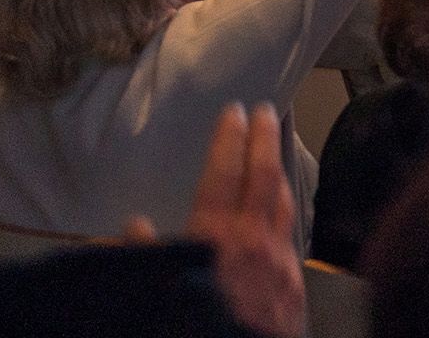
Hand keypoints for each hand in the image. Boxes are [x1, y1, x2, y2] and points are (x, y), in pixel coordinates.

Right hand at [126, 104, 302, 337]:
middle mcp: (252, 240)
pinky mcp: (295, 285)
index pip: (223, 173)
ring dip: (278, 173)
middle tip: (266, 112)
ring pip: (283, 202)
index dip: (228, 139)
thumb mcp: (154, 290)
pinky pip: (292, 236)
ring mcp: (279, 260)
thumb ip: (144, 255)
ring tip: (275, 154)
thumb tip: (134, 226)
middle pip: (263, 176)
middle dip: (263, 140)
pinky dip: (286, 214)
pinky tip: (283, 215)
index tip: (233, 112)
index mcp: (214, 236)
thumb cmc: (192, 324)